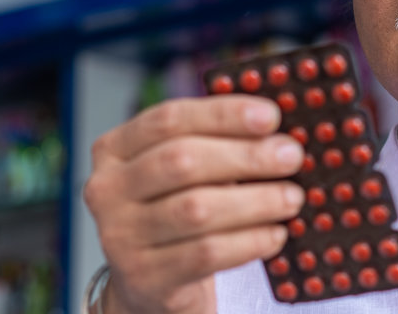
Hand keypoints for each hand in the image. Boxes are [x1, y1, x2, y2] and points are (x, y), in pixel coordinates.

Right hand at [84, 95, 305, 313]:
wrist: (149, 282)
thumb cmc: (175, 212)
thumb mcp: (182, 173)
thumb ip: (215, 145)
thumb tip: (278, 132)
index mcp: (113, 149)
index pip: (168, 119)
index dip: (223, 114)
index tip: (271, 116)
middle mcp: (106, 190)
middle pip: (182, 161)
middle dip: (245, 156)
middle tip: (290, 157)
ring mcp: (120, 236)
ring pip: (197, 210)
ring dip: (255, 201)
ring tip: (291, 198)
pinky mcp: (144, 277)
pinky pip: (206, 253)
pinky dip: (249, 241)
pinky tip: (274, 234)